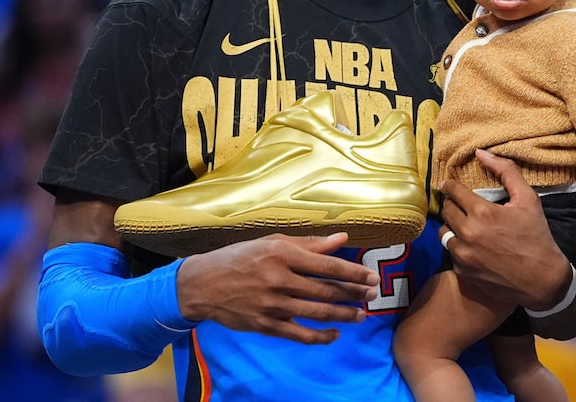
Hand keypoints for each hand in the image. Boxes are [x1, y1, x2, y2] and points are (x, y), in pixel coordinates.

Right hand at [175, 232, 379, 344]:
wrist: (203, 284)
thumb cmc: (240, 258)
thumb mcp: (272, 242)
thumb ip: (309, 243)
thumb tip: (341, 238)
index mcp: (282, 253)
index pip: (327, 265)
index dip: (353, 272)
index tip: (371, 277)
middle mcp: (278, 279)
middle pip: (326, 290)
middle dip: (354, 294)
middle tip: (372, 295)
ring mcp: (272, 304)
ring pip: (317, 313)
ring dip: (343, 316)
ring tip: (360, 315)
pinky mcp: (265, 325)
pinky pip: (300, 334)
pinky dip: (320, 336)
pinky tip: (334, 334)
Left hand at [439, 149, 573, 310]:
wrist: (542, 280)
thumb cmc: (536, 236)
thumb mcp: (528, 199)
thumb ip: (506, 171)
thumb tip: (481, 153)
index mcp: (482, 213)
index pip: (453, 191)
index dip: (450, 185)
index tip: (448, 184)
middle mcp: (467, 233)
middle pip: (446, 211)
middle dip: (452, 205)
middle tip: (460, 205)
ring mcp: (463, 255)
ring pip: (444, 233)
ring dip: (452, 226)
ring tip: (465, 225)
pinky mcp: (463, 272)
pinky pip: (451, 253)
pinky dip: (458, 247)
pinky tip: (472, 245)